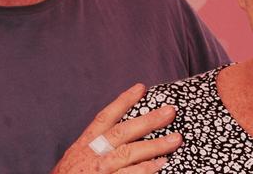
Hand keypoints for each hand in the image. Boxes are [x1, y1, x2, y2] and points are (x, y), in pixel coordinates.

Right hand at [51, 83, 181, 172]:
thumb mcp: (76, 155)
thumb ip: (95, 144)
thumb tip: (119, 134)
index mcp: (86, 143)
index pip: (106, 116)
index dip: (124, 101)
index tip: (141, 88)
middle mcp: (94, 153)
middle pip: (124, 131)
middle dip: (149, 121)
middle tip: (170, 111)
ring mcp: (102, 169)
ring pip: (130, 153)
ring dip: (155, 146)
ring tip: (176, 139)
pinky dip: (146, 170)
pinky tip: (161, 165)